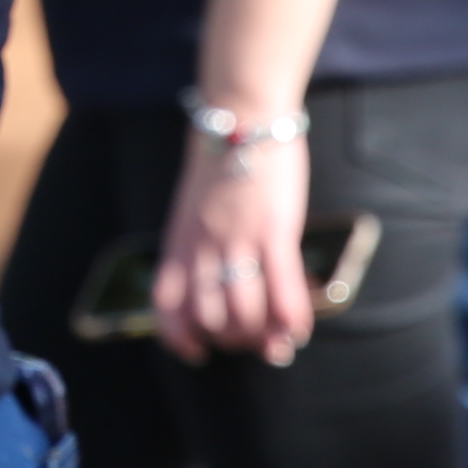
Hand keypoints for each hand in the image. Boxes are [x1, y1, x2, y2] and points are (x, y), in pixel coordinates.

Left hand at [152, 129, 316, 368]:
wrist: (242, 115)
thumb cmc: (223, 158)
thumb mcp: (193, 205)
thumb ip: (199, 241)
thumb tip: (219, 277)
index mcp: (179, 241)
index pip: (167, 305)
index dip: (179, 337)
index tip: (198, 352)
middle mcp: (203, 246)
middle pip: (209, 317)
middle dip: (232, 339)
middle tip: (253, 339)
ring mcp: (237, 239)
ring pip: (243, 312)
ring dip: (262, 336)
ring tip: (277, 338)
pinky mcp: (273, 229)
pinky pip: (281, 288)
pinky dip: (291, 317)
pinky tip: (300, 328)